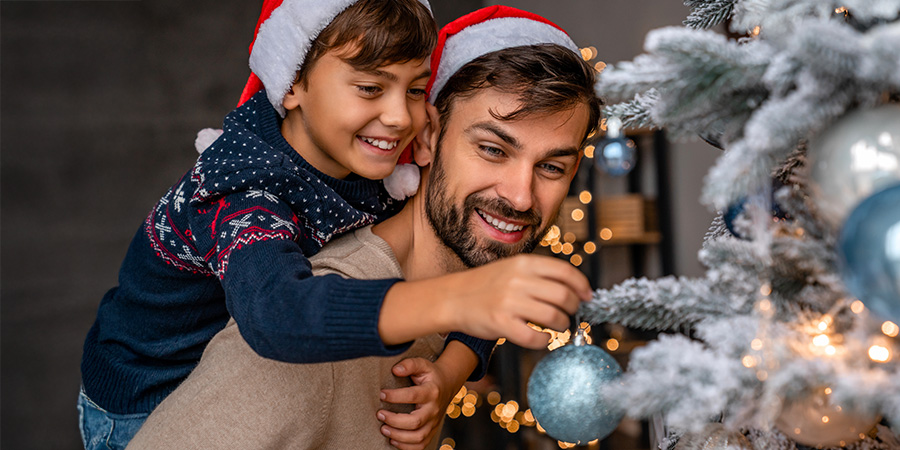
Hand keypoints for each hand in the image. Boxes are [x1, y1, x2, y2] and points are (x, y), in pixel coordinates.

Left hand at [377, 358, 456, 449]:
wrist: (447, 385)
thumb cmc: (430, 375)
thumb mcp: (422, 364)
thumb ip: (409, 364)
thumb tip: (395, 370)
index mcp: (432, 391)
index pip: (413, 395)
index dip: (396, 396)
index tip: (381, 394)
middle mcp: (434, 409)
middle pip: (416, 421)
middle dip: (395, 420)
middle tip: (380, 414)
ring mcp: (434, 422)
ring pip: (418, 437)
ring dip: (399, 436)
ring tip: (384, 429)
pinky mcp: (431, 431)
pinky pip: (421, 445)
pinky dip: (406, 447)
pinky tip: (393, 440)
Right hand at [379, 254, 591, 347]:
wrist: (452, 298)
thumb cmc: (486, 286)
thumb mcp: (512, 268)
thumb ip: (539, 274)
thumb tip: (574, 288)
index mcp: (523, 263)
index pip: (565, 271)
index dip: (582, 285)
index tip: (587, 296)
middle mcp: (518, 280)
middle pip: (564, 296)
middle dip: (574, 308)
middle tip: (570, 314)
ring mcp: (509, 302)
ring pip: (553, 317)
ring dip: (562, 325)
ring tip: (557, 326)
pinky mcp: (500, 323)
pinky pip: (534, 337)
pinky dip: (544, 340)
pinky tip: (542, 338)